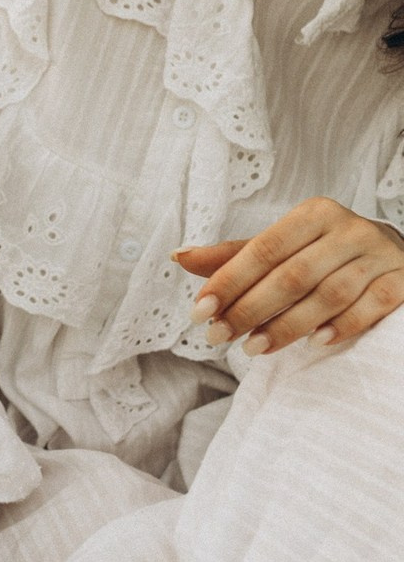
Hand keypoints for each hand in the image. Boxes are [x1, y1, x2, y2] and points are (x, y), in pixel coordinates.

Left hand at [174, 197, 403, 354]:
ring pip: (328, 295)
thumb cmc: (324, 252)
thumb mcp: (281, 246)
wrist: (392, 253)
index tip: (199, 311)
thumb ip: (234, 255)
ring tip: (252, 348)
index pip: (263, 249)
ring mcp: (379, 255)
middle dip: (249, 310)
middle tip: (218, 337)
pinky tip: (314, 343)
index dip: (229, 281)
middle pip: (291, 275)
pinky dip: (342, 326)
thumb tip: (179, 257)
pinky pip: (372, 306)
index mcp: (313, 214)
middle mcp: (348, 229)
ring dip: (287, 326)